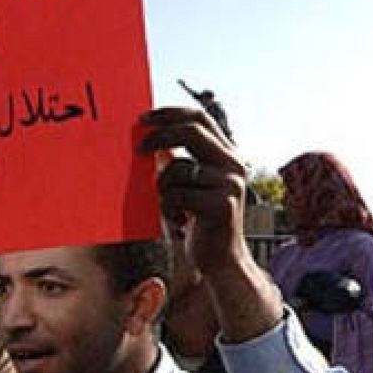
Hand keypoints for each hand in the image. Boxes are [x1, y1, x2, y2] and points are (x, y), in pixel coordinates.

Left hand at [139, 107, 250, 276]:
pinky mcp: (222, 205)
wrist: (221, 260)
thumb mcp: (190, 185)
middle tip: (139, 149)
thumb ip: (179, 161)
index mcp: (227, 155)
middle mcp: (234, 166)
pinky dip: (167, 209)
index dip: (170, 113)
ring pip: (177, 169)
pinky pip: (176, 195)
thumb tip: (152, 140)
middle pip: (191, 132)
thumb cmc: (200, 221)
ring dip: (162, 189)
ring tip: (171, 207)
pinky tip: (180, 222)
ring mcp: (230, 185)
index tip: (144, 119)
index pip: (200, 118)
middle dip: (159, 136)